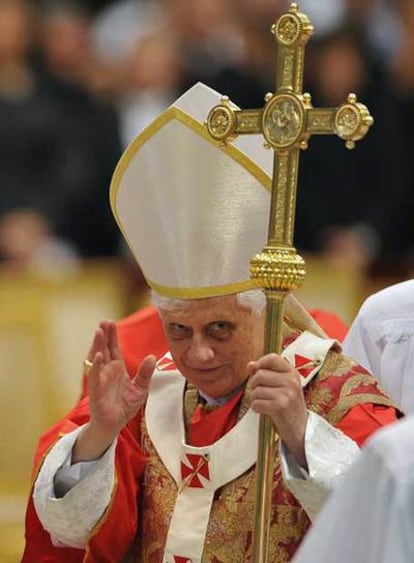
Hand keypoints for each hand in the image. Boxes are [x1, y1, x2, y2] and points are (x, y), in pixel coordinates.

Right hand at [73, 321, 155, 461]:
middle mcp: (107, 371)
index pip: (114, 348)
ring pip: (97, 358)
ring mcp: (100, 379)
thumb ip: (145, 373)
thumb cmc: (124, 406)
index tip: (111, 322)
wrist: (114, 425)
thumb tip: (152, 357)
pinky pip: (94, 376)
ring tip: (99, 332)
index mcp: (117, 368)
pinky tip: (98, 355)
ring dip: (97, 345)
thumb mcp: (140, 388)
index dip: (112, 336)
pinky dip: (95, 365)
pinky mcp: (96, 390)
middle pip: (104, 349)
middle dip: (104, 335)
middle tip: (104, 321)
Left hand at [248, 353, 307, 466]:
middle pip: (259, 375)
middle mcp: (291, 381)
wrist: (301, 429)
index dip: (260, 363)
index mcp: (292, 373)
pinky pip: (256, 403)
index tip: (256, 371)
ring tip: (266, 403)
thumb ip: (267, 373)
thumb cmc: (288, 405)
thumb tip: (250, 365)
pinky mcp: (280, 406)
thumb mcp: (283, 385)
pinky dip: (256, 408)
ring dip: (256, 399)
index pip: (273, 358)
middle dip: (255, 385)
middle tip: (263, 394)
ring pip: (256, 390)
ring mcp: (287, 394)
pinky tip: (266, 411)